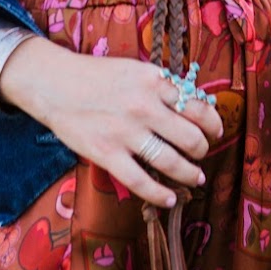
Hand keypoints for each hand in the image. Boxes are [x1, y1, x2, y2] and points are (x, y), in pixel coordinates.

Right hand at [0, 37, 223, 210]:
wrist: (55, 83)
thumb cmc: (98, 76)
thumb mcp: (136, 70)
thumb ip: (164, 87)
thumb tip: (196, 106)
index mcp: (154, 83)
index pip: (200, 108)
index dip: (214, 124)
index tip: (215, 132)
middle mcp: (144, 107)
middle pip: (191, 138)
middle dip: (202, 151)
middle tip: (201, 154)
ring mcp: (125, 133)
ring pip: (172, 162)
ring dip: (190, 174)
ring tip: (195, 177)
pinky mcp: (106, 154)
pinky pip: (141, 182)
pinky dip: (161, 195)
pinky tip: (170, 199)